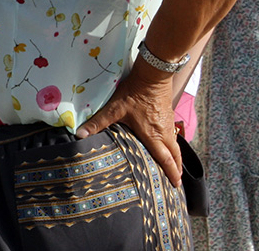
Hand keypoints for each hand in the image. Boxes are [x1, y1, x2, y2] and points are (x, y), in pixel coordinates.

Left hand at [76, 61, 181, 186]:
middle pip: (174, 155)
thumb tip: (80, 134)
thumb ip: (98, 122)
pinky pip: (174, 135)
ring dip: (176, 158)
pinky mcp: (168, 115)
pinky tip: (169, 146)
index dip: (170, 172)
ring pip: (176, 145)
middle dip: (176, 169)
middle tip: (177, 183)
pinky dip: (174, 146)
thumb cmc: (134, 92)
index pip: (164, 158)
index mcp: (152, 135)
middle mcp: (163, 132)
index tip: (176, 185)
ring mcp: (168, 123)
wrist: (153, 74)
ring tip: (176, 168)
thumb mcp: (114, 108)